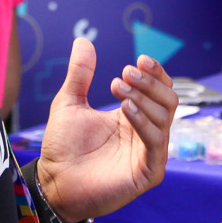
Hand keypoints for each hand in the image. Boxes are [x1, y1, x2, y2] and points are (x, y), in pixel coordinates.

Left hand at [35, 39, 177, 222]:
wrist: (52, 182)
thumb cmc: (62, 147)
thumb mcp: (70, 102)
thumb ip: (80, 73)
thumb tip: (83, 40)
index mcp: (134, 116)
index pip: (159, 89)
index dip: (155, 72)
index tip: (140, 59)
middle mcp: (146, 133)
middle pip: (169, 100)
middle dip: (150, 83)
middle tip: (125, 72)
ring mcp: (149, 153)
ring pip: (165, 118)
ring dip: (144, 98)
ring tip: (118, 87)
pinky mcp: (148, 173)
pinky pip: (156, 143)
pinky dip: (144, 122)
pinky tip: (126, 109)